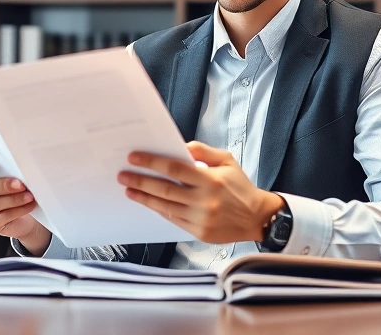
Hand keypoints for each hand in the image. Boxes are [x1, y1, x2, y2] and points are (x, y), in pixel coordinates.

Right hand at [0, 156, 50, 253]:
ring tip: (29, 196)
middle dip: (1, 186)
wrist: (24, 213)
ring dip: (13, 199)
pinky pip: (2, 217)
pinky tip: (29, 205)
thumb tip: (19, 163)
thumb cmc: (14, 187)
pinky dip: (18, 210)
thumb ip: (7, 168)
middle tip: (20, 184)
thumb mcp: (10, 175)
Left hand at [117, 141, 285, 243]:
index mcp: (211, 180)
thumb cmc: (240, 186)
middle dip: (141, 181)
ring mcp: (201, 219)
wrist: (257, 218)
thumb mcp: (227, 161)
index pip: (175, 169)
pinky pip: (173, 220)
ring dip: (144, 197)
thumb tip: (178, 148)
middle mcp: (205, 200)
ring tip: (129, 189)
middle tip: (123, 174)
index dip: (152, 163)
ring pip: (165, 207)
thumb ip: (202, 152)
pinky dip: (159, 210)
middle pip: (165, 190)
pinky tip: (148, 202)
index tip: (134, 158)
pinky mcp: (199, 233)